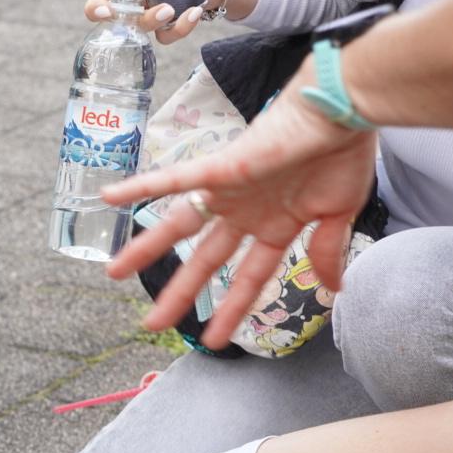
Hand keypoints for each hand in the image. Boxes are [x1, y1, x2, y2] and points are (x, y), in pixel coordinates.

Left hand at [100, 68, 376, 350]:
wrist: (344, 111)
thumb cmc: (343, 154)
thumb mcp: (338, 214)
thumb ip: (327, 252)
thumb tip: (336, 290)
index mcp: (274, 225)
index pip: (247, 277)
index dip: (232, 309)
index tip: (216, 340)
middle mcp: (244, 212)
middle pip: (204, 260)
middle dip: (179, 292)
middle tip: (151, 324)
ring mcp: (228, 192)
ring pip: (177, 226)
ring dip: (145, 249)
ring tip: (113, 272)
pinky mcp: (219, 168)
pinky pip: (172, 179)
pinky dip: (141, 187)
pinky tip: (109, 196)